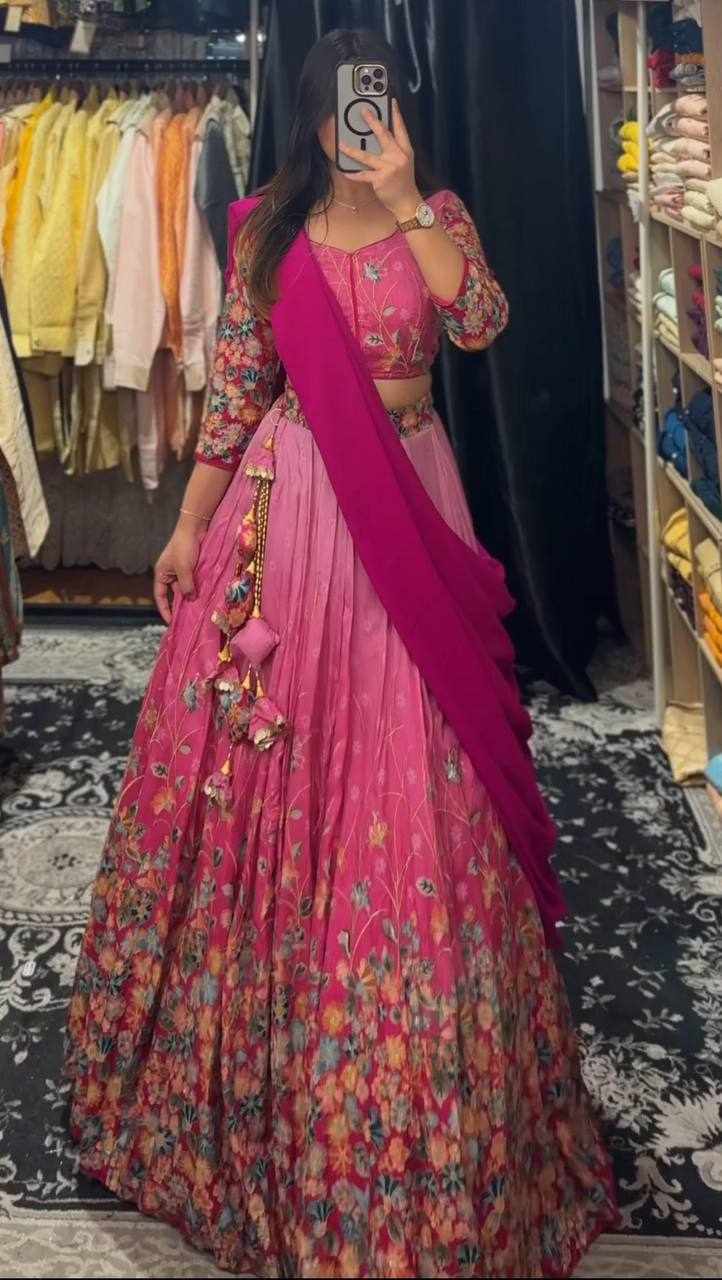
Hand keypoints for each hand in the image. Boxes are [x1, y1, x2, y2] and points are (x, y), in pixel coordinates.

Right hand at [153, 521, 203, 624]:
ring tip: (199, 610)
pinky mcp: (192, 567)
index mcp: (162, 573)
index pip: (160, 596)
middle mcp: (170, 573)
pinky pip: (194, 581)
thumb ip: (186, 586)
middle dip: (181, 604)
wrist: (195, 527)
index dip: (164, 609)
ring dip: (192, 596)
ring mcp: (182, 570)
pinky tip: (205, 596)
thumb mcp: (184, 569)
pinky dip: (199, 588)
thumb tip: (190, 600)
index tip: (170, 622)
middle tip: (188, 619)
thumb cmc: (184, 546)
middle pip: (174, 593)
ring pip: (186, 588)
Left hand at [338, 99, 419, 220]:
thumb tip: (381, 138)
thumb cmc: (403, 182)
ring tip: (341, 145)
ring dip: (352, 150)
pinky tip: (345, 171)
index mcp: (405, 150)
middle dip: (373, 122)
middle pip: (384, 135)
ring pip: (367, 156)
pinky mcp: (380, 179)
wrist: (407, 202)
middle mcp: (398, 156)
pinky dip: (353, 174)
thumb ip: (395, 150)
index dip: (396, 114)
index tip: (391, 101)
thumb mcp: (404, 163)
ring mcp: (389, 167)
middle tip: (364, 112)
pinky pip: (363, 175)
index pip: (400, 129)